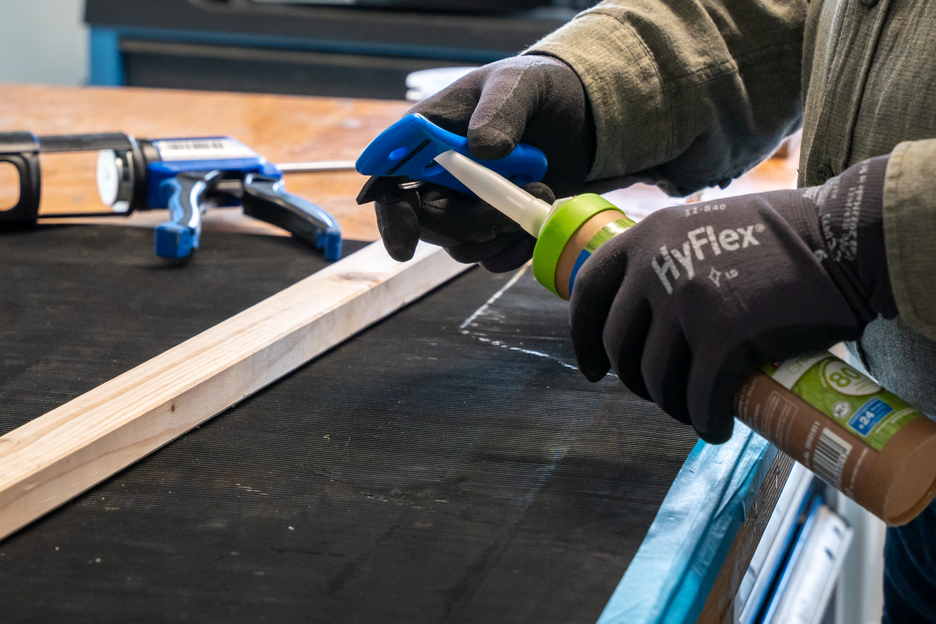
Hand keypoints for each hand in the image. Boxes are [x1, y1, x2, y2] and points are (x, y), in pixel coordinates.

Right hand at [357, 54, 593, 270]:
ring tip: (539, 190)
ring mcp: (464, 208)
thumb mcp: (517, 83)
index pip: (389, 184)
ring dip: (500, 231)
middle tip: (509, 203)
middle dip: (468, 222)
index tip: (406, 242)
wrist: (573, 117)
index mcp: (423, 141)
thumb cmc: (530, 91)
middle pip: (426, 224)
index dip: (392, 215)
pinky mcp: (493, 228)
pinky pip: (491, 258)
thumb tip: (483, 149)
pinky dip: (516, 248)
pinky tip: (537, 218)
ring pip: (460, 245)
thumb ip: (499, 109)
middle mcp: (435, 179)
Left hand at [569, 157, 894, 442]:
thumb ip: (669, 257)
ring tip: (694, 409)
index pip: (588, 292)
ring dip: (671, 404)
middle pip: (619, 345)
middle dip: (635, 380)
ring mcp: (686, 302)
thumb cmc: (782, 236)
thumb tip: (646, 313)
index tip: (593, 370)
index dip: (582, 338)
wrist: (843, 236)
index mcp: (646, 237)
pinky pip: (698, 396)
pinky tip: (717, 426)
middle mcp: (655, 267)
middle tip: (662, 393)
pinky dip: (704, 421)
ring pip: (655, 377)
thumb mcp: (703, 226)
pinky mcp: (723, 337)